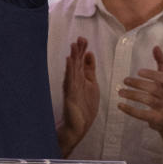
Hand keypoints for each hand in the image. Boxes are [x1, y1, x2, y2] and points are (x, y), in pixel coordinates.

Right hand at [57, 37, 98, 156]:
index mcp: (81, 78)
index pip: (82, 61)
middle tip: (80, 38)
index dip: (83, 51)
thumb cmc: (85, 106)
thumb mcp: (92, 85)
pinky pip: (70, 79)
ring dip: (73, 57)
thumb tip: (89, 55)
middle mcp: (75, 80)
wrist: (80, 125)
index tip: (84, 40)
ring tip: (74, 45)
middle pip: (77, 62)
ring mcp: (72, 86)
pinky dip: (70, 70)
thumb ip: (90, 70)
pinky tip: (69, 61)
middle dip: (79, 50)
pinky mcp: (70, 93)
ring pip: (73, 68)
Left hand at [117, 46, 162, 135]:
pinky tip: (120, 105)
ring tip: (120, 92)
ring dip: (132, 95)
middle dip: (138, 84)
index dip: (152, 74)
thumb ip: (162, 62)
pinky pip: (143, 115)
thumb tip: (156, 46)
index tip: (139, 71)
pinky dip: (131, 110)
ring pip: (148, 100)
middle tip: (124, 80)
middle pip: (154, 89)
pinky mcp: (157, 120)